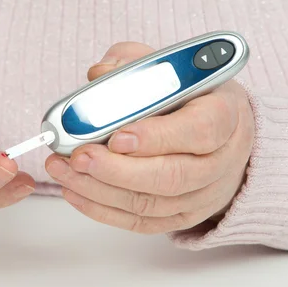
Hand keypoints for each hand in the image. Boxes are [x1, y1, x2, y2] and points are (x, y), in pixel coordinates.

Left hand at [45, 42, 253, 233]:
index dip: (156, 137)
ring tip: (63, 170)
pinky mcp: (184, 215)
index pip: (198, 130)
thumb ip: (136, 64)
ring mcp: (204, 193)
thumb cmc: (195, 96)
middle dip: (116, 170)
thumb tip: (100, 74)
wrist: (224, 134)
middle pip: (171, 176)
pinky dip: (103, 209)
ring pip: (150, 203)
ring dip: (99, 189)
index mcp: (223, 114)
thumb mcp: (174, 66)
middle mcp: (220, 160)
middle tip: (78, 156)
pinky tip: (75, 190)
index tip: (117, 136)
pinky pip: (142, 222)